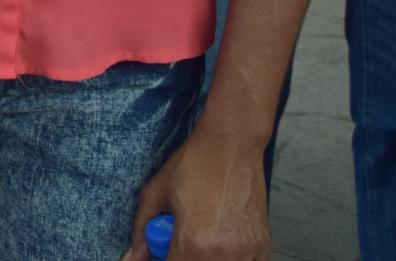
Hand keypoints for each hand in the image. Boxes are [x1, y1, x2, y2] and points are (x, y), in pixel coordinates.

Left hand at [123, 125, 269, 260]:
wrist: (231, 146)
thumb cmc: (193, 165)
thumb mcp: (155, 194)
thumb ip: (141, 231)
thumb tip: (132, 258)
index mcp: (194, 243)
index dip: (162, 260)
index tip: (161, 250)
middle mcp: (224, 253)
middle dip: (182, 256)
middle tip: (178, 240)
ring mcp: (247, 251)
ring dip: (206, 258)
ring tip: (199, 238)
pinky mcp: (263, 246)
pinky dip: (230, 259)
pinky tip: (220, 242)